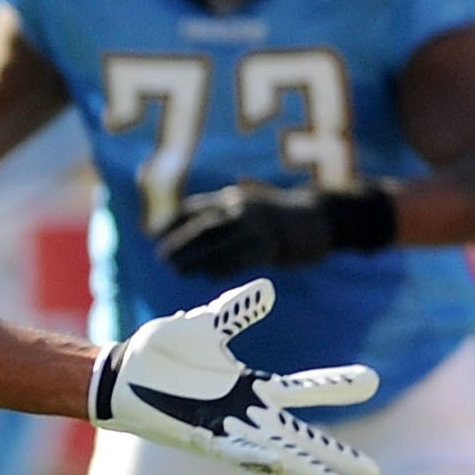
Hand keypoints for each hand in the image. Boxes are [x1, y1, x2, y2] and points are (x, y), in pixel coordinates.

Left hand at [89, 279, 380, 474]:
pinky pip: (235, 452)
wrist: (119, 372)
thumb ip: (236, 311)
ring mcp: (224, 429)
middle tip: (372, 474)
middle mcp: (243, 414)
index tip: (371, 381)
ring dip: (308, 471)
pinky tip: (281, 466)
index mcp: (249, 388)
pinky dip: (257, 458)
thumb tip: (267, 289)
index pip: (303, 391)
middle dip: (336, 455)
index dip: (335, 386)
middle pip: (301, 437)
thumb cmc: (160, 352)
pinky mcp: (200, 438)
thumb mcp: (204, 325)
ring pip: (278, 455)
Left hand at [157, 181, 394, 277]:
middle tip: (162, 258)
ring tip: (179, 270)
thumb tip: (192, 235)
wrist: (319, 220)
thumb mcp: (249, 208)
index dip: (172, 222)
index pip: (194, 208)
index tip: (154, 235)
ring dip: (197, 258)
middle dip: (180, 243)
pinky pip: (242, 257)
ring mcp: (258, 227)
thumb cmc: (279, 219)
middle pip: (204, 226)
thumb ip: (224, 217)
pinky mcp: (273, 245)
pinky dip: (224, 267)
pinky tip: (209, 275)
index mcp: (232, 199)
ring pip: (220, 243)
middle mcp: (242, 209)